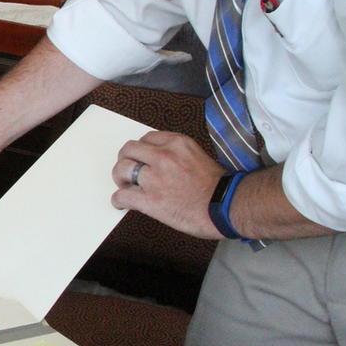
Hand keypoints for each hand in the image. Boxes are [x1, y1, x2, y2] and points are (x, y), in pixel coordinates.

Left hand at [109, 131, 224, 238]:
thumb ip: (177, 156)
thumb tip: (160, 164)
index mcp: (178, 143)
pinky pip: (122, 195)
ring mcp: (155, 177)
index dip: (141, 150)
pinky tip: (122, 204)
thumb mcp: (198, 157)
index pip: (147, 138)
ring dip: (120, 178)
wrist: (227, 207)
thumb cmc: (219, 187)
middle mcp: (164, 156)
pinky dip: (118, 200)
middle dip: (126, 160)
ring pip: (121, 169)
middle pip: (129, 150)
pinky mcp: (150, 199)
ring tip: (125, 186)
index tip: (141, 159)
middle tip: (128, 171)